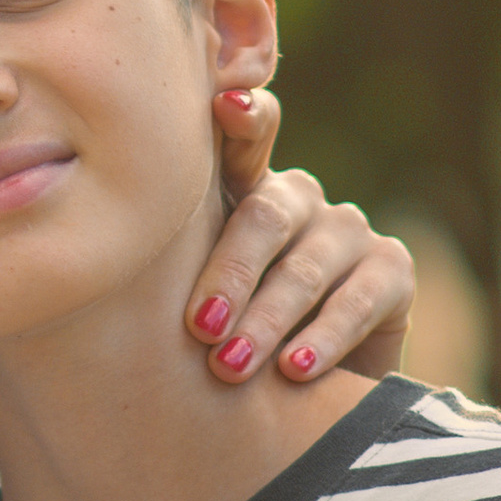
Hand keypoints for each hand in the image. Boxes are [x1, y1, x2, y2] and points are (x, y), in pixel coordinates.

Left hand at [189, 87, 414, 386]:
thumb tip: (108, 252)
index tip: (224, 105)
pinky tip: (294, 369)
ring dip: (268, 320)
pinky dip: (323, 338)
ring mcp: (347, 228)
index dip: (241, 119)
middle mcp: (296, 198)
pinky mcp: (392, 269)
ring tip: (232, 364)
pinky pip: (358, 300)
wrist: (300, 395)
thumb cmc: (222, 340)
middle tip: (201, 330)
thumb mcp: (192, 301)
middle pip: (265, 217)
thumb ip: (166, 266)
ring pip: (306, 268)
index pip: (242, 141)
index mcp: (239, 191)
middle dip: (230, 275)